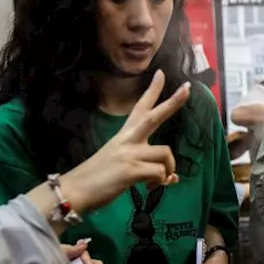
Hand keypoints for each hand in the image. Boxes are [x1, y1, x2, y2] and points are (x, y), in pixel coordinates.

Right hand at [59, 70, 189, 213]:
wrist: (76, 190)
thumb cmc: (99, 178)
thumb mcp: (123, 165)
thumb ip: (149, 167)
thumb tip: (172, 178)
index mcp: (124, 134)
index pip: (140, 107)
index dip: (152, 90)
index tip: (161, 73)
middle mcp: (128, 139)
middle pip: (154, 116)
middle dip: (173, 102)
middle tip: (187, 87)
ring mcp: (129, 153)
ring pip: (165, 154)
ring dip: (168, 170)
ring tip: (158, 182)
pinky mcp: (131, 170)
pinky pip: (160, 173)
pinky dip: (160, 183)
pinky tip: (149, 188)